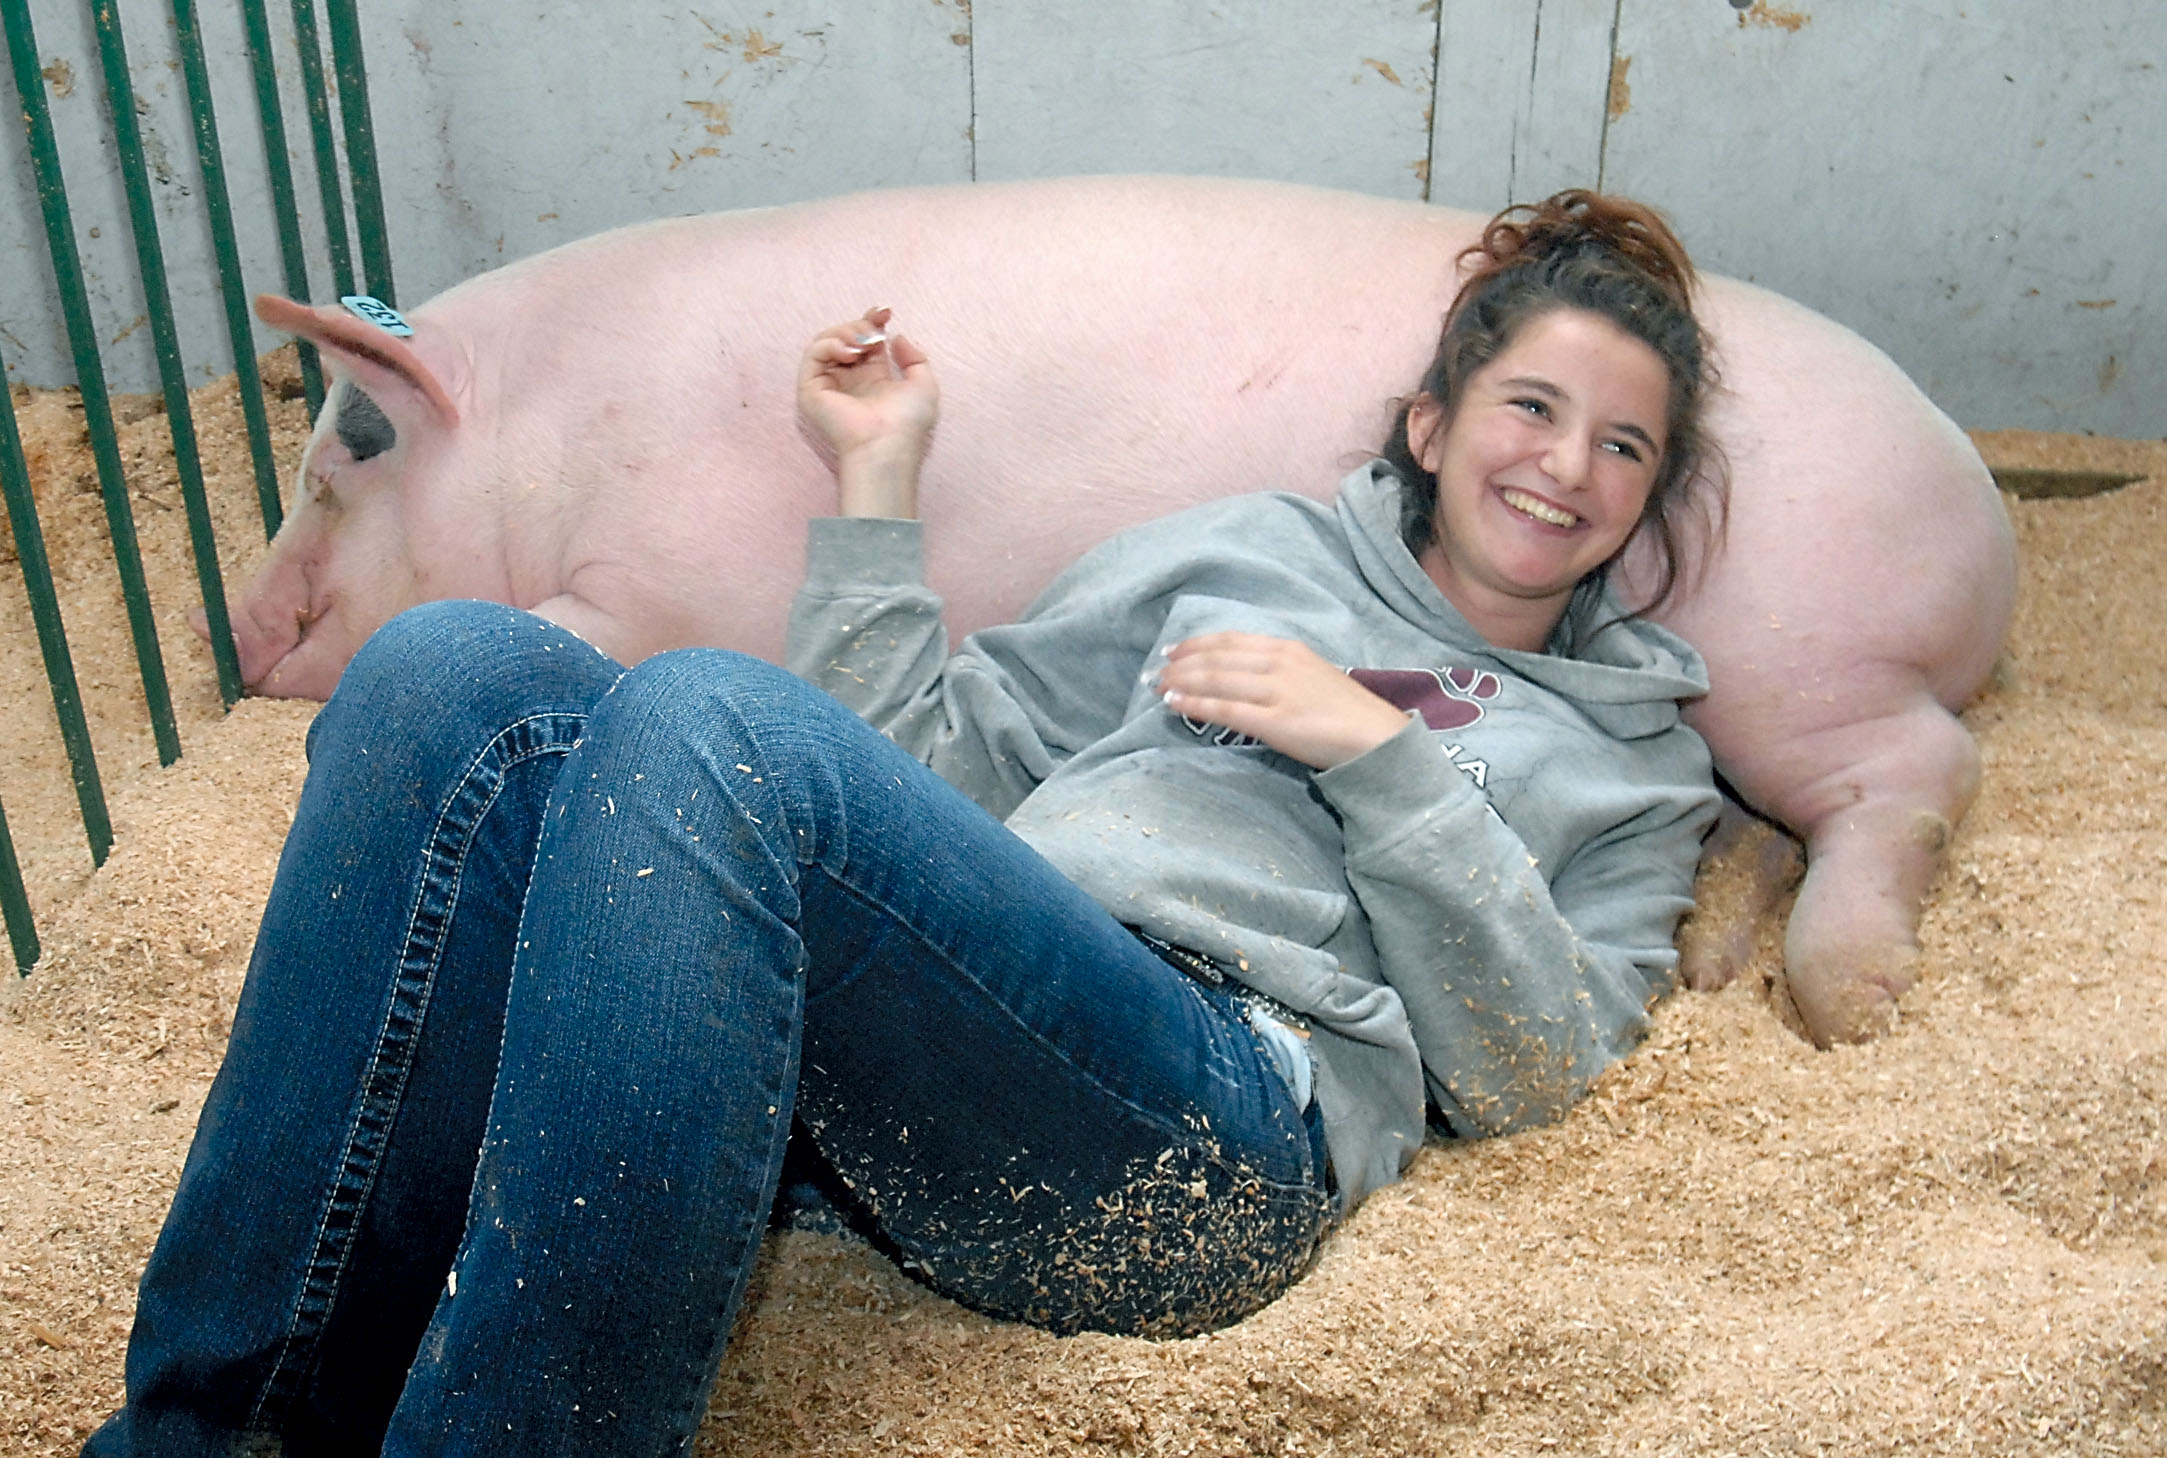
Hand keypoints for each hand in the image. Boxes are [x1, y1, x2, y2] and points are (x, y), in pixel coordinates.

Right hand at [796, 307, 938, 517]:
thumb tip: (896, 338)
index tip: (886, 312)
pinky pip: (813, 354)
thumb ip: (914, 358)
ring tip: (862, 344)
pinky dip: (830, 345)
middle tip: (875, 332)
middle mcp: (849, 379)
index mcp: (873, 378)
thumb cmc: (907, 422)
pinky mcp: (810, 389)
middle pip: (845, 336)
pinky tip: (850, 353)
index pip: (865, 341)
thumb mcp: (924, 384)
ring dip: (845, 333)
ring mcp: (829, 384)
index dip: (872, 321)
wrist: (887, 445)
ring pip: (826, 341)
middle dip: (860, 325)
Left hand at [1153, 633, 1411, 769]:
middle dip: (1180, 665)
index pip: (1230, 641)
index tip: (1172, 651)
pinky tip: (1174, 705)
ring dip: (1180, 682)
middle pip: (1216, 658)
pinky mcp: (1275, 721)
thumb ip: (1278, 672)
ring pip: (1214, 680)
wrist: (1377, 739)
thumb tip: (1242, 677)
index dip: (1196, 644)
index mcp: (1287, 649)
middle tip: (1154, 673)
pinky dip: (1194, 704)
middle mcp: (1279, 663)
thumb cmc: (1346, 712)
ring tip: (1158, 688)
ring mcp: (1276, 691)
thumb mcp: (1312, 676)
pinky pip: (1224, 709)